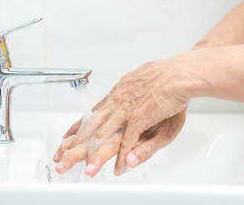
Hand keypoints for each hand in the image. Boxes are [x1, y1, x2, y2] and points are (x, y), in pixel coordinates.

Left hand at [54, 56, 189, 175]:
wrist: (179, 73)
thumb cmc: (165, 76)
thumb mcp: (140, 81)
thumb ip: (128, 89)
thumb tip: (121, 91)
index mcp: (117, 92)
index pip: (92, 112)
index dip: (78, 126)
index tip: (67, 136)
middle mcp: (116, 101)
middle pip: (91, 126)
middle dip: (76, 144)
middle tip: (63, 157)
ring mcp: (126, 110)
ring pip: (104, 136)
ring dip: (93, 155)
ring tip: (85, 169)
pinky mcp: (139, 118)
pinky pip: (127, 143)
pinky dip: (122, 158)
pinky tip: (117, 168)